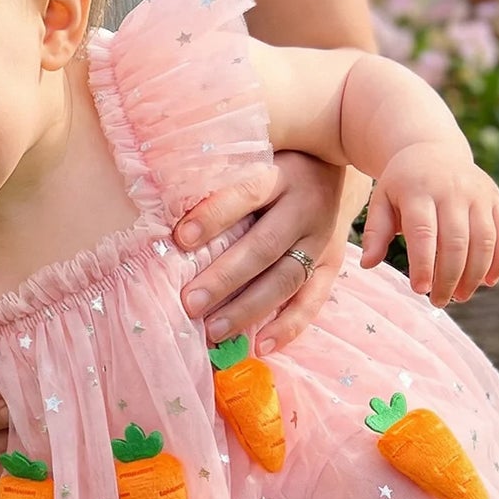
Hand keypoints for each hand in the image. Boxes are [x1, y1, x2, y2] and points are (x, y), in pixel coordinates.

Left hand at [173, 151, 356, 353]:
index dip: (213, 216)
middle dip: (224, 278)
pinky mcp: (331, 264)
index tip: (180, 238)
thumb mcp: (254, 151)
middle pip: (263, 247)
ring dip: (248, 309)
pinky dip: (287, 327)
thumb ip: (220, 169)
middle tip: (189, 303)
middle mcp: (305, 206)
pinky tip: (259, 347)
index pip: (245, 194)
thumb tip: (164, 187)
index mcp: (280, 174)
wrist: (334, 162)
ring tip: (212, 332)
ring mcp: (322, 238)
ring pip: (285, 280)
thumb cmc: (273, 160)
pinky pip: (312, 300)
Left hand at [359, 143, 498, 306]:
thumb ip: (376, 232)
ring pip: (484, 240)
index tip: (419, 290)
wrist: (433, 149)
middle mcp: (452, 190)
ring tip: (460, 296)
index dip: (423, 264)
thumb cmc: (402, 184)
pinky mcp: (496, 199)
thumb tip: (368, 264)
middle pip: (456, 241)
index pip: (424, 232)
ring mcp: (478, 193)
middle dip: (449, 277)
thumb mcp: (381, 200)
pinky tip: (488, 281)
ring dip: (475, 274)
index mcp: (419, 190)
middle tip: (438, 302)